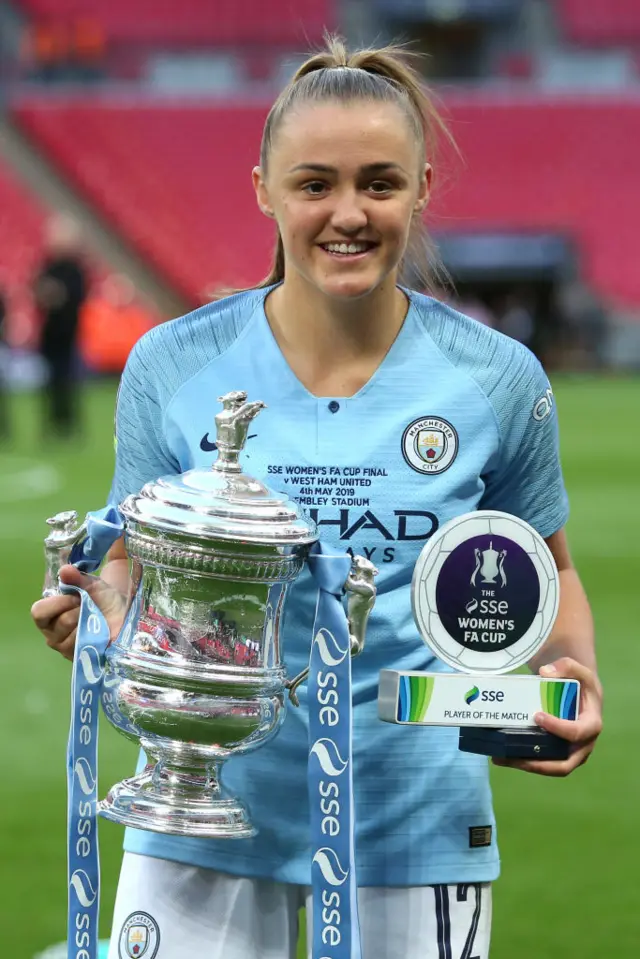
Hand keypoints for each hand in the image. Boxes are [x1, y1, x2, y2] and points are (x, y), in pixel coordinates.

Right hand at [31, 564, 126, 661]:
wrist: (127, 616)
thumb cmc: (106, 599)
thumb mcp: (92, 584)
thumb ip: (76, 576)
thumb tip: (65, 570)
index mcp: (51, 613)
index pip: (39, 611)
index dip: (57, 603)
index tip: (77, 596)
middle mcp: (53, 632)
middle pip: (58, 622)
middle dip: (78, 611)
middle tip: (91, 607)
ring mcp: (65, 647)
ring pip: (71, 634)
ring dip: (87, 622)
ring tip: (98, 618)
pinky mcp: (78, 657)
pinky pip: (82, 645)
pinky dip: (93, 634)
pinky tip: (100, 631)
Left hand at [493, 657, 602, 776]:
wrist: (579, 692)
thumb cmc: (580, 682)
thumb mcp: (578, 670)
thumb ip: (566, 666)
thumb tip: (545, 672)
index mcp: (591, 725)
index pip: (577, 732)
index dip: (558, 728)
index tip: (537, 716)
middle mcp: (583, 745)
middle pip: (564, 764)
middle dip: (537, 763)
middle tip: (513, 755)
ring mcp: (570, 752)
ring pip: (550, 767)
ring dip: (525, 765)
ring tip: (500, 758)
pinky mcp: (556, 753)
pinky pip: (542, 762)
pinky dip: (523, 760)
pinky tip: (502, 755)